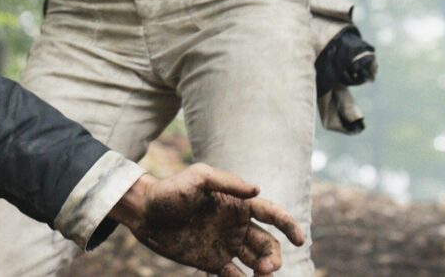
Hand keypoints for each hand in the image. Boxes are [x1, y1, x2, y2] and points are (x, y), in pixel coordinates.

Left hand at [109, 164, 305, 276]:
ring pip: (256, 261)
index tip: (299, 239)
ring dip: (264, 271)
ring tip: (259, 276)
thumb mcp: (198, 178)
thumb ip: (228, 182)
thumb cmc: (171, 191)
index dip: (289, 225)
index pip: (272, 214)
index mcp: (237, 205)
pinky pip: (235, 276)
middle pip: (268, 244)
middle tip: (265, 268)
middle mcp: (236, 225)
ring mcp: (225, 244)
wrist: (145, 212)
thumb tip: (258, 190)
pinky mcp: (213, 261)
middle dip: (273, 257)